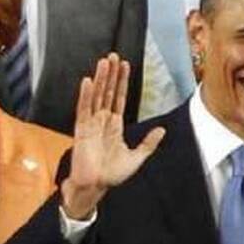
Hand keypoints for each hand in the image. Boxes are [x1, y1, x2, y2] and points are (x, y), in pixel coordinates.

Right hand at [59, 54, 164, 218]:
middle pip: (107, 92)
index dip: (122, 82)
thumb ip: (148, 143)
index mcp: (114, 126)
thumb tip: (162, 130)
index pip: (119, 98)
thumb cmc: (111, 175)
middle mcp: (102, 121)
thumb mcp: (136, 158)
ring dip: (100, 79)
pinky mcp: (81, 130)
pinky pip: (83, 109)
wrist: (95, 187)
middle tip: (113, 56)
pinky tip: (88, 81)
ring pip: (96, 96)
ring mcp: (91, 124)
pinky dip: (86, 95)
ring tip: (103, 62)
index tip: (124, 66)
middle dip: (111, 74)